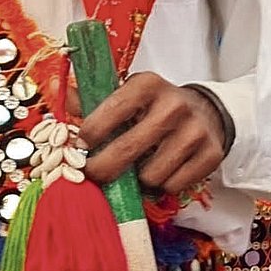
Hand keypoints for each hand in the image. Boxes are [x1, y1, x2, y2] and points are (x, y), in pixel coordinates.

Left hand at [79, 73, 227, 194]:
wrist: (206, 111)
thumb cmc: (154, 106)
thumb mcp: (127, 94)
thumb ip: (92, 99)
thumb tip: (59, 94)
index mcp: (147, 84)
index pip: (109, 113)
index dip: (89, 136)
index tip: (82, 145)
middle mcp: (173, 105)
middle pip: (125, 152)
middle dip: (102, 169)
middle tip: (96, 172)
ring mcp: (195, 130)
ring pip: (151, 176)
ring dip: (140, 178)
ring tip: (141, 165)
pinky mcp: (211, 154)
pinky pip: (173, 186)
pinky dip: (164, 184)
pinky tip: (164, 169)